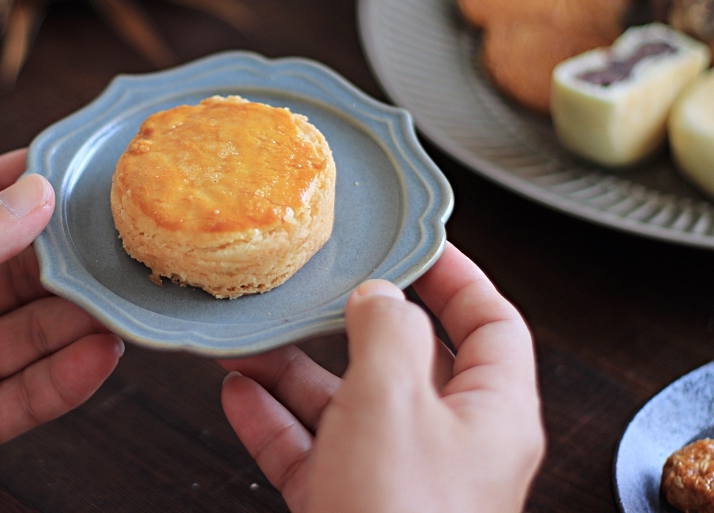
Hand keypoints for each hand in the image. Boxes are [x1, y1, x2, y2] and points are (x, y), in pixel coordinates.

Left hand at [0, 150, 123, 511]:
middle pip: (14, 270)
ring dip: (77, 320)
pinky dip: (71, 374)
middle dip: (63, 262)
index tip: (66, 168)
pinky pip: (34, 389)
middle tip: (114, 248)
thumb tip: (32, 194)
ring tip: (120, 307)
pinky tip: (101, 355)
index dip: (11, 183)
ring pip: (33, 331)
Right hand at [219, 243, 543, 512]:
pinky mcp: (350, 507)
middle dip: (350, 325)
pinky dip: (274, 422)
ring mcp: (396, 477)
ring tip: (253, 338)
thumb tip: (379, 294)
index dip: (457, 276)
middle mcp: (448, 442)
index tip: (415, 243)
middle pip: (404, 361)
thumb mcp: (393, 401)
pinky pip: (312, 450)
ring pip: (347, 404)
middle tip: (316, 288)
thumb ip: (387, 331)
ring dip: (296, 371)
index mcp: (489, 412)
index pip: (492, 323)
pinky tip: (238, 394)